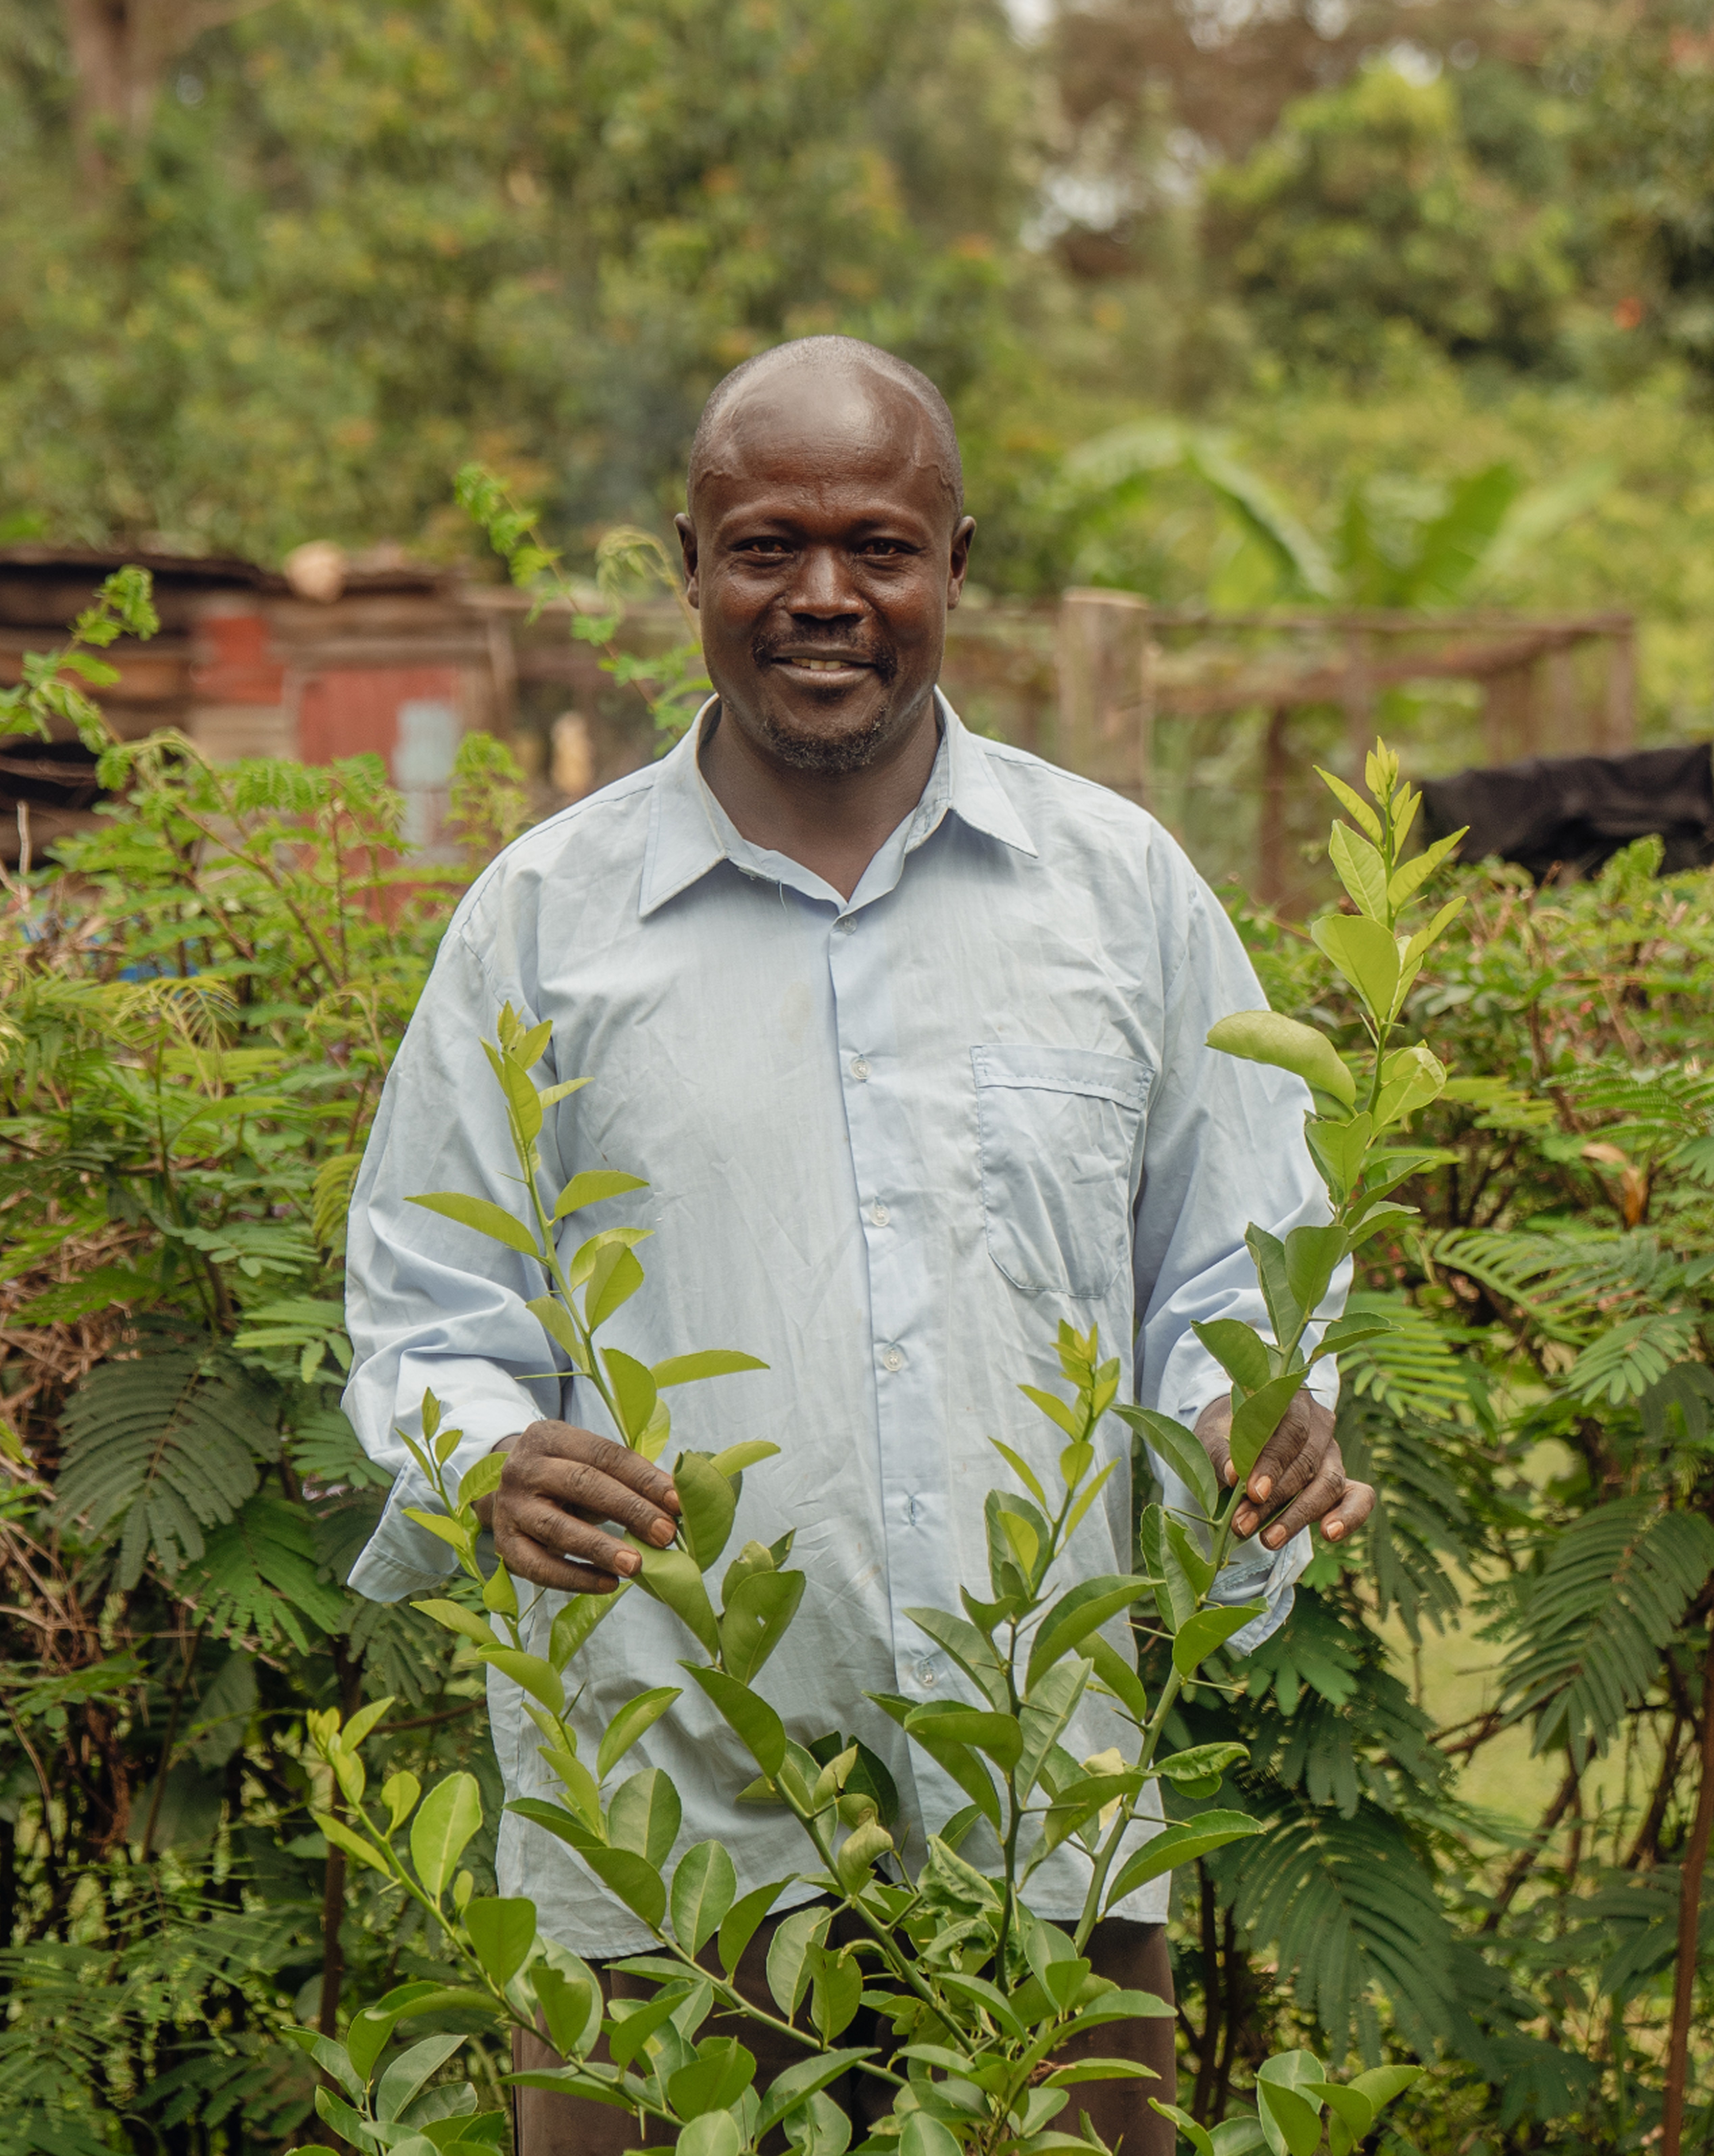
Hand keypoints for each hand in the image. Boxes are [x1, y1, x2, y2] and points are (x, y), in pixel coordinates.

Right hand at [475, 1420, 681, 1593]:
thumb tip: (674, 1507)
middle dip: (629, 1510)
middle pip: (582, 1484)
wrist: (505, 1494)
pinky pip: (539, 1566)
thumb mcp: (587, 1466)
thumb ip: (624, 1480)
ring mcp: (510, 1507)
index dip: (644, 1478)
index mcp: (551, 1437)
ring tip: (636, 1565)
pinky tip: (608, 1584)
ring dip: (601, 1548)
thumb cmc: (562, 1479)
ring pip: (557, 1527)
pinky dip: (575, 1578)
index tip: (677, 1502)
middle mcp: (525, 1468)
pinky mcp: (504, 1544)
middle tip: (665, 1534)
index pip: (605, 1454)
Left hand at [1193, 1390, 1373, 1551]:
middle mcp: (1318, 1423)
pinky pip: (1360, 1498)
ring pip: (1328, 1483)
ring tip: (1268, 1540)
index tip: (1253, 1492)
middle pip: (1306, 1461)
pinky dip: (1349, 1517)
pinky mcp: (1344, 1480)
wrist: (1238, 1438)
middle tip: (1244, 1524)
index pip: (1289, 1430)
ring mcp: (1333, 1452)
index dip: (1273, 1462)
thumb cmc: (1226, 1436)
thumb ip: (1222, 1453)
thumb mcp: (1214, 1437)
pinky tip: (1329, 1534)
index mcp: (1289, 1400)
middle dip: (1276, 1498)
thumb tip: (1231, 1475)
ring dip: (1298, 1515)